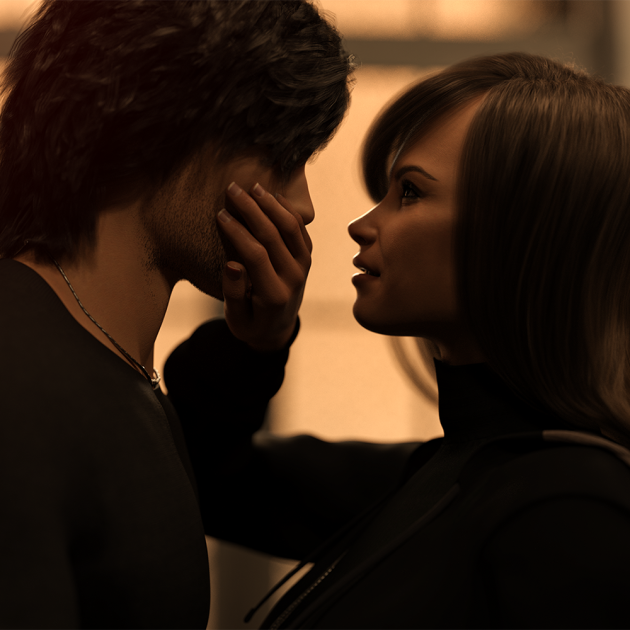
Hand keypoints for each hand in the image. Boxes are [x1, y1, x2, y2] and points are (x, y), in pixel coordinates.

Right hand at [216, 181, 311, 351]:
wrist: (277, 328)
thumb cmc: (250, 323)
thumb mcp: (236, 319)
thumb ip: (234, 294)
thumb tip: (232, 264)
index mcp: (273, 295)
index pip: (256, 255)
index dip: (238, 232)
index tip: (220, 214)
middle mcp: (293, 278)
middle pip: (274, 236)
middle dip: (251, 209)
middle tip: (232, 189)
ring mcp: (303, 267)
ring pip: (291, 228)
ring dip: (272, 204)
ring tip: (253, 186)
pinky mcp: (306, 258)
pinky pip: (301, 230)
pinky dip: (289, 210)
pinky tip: (273, 195)